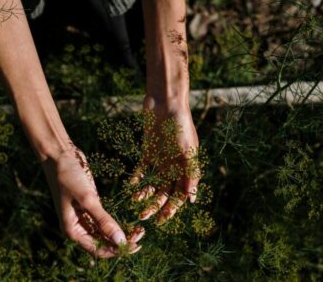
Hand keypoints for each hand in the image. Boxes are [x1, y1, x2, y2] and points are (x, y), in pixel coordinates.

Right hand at [42, 144, 143, 257]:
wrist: (58, 155)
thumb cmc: (68, 176)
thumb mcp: (87, 199)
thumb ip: (104, 220)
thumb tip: (120, 241)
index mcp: (72, 231)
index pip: (98, 250)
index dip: (117, 250)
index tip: (136, 245)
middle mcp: (78, 228)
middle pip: (102, 243)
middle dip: (121, 242)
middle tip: (141, 234)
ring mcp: (83, 217)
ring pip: (104, 233)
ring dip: (120, 234)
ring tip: (139, 229)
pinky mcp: (89, 206)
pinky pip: (104, 221)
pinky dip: (116, 223)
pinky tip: (130, 223)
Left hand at [131, 100, 200, 224]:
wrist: (166, 103)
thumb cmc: (181, 125)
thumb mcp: (187, 150)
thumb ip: (190, 174)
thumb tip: (192, 199)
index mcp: (186, 168)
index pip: (180, 195)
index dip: (172, 208)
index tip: (162, 220)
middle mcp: (174, 167)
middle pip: (165, 192)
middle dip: (156, 206)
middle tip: (144, 217)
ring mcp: (160, 160)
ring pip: (152, 184)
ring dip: (145, 194)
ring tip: (136, 202)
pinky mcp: (148, 152)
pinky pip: (141, 170)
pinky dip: (136, 179)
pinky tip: (130, 187)